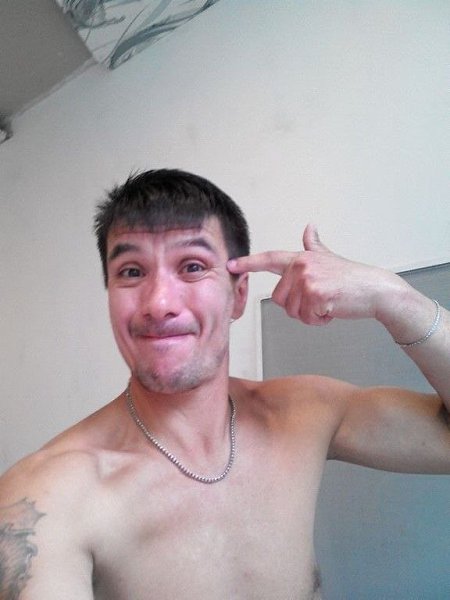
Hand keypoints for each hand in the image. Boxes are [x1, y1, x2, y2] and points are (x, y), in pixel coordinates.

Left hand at [228, 224, 393, 324]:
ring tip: (327, 304)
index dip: (248, 263)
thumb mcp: (328, 257)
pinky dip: (320, 320)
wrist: (375, 289)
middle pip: (280, 299)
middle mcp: (301, 266)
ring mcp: (308, 279)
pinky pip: (307, 317)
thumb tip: (309, 227)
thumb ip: (314, 245)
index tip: (230, 265)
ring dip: (310, 315)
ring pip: (293, 311)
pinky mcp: (316, 294)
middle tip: (319, 301)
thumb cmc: (352, 278)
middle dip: (298, 307)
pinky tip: (333, 309)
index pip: (269, 259)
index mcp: (301, 258)